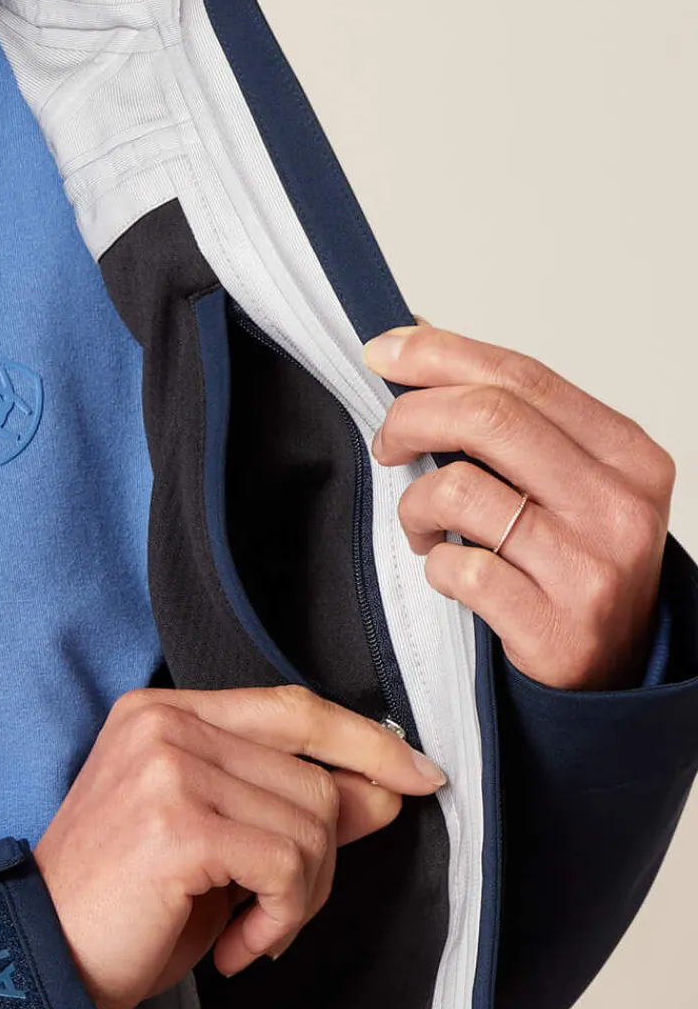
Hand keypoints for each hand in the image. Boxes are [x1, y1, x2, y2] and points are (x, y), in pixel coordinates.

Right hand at [32, 684, 447, 1008]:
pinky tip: (239, 947)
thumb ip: (289, 804)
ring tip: (251, 932)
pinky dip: (279, 921)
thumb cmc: (123, 907)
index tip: (420, 777)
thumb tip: (384, 790)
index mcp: (163, 713)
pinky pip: (287, 867)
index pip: (292, 708)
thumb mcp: (216, 845)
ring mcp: (168, 768)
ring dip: (298, 900)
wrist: (44, 959)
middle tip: (275, 914)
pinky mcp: (178, 823)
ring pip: (310, 825)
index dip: (365, 743)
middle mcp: (163, 725)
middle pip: (313, 778)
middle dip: (321, 862)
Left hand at [361, 320, 674, 689]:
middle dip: (410, 418)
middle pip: (489, 418)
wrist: (610, 669)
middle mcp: (620, 505)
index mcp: (626, 453)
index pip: (522, 377)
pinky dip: (434, 564)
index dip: (439, 354)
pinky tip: (449, 571)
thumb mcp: (563, 478)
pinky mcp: (556, 626)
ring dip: (414, 504)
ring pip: (460, 490)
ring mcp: (592, 568)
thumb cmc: (572, 561)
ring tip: (421, 525)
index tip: (380, 352)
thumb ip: (508, 416)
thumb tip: (417, 339)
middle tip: (386, 443)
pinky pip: (458, 567)